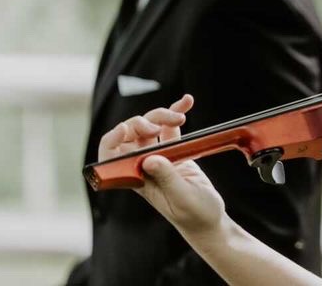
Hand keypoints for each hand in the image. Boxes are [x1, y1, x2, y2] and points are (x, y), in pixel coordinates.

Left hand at [98, 95, 225, 234]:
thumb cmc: (194, 215)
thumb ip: (166, 178)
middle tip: (159, 126)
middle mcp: (143, 165)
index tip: (125, 129)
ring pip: (150, 126)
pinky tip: (186, 102)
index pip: (111, 155)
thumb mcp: (181, 198)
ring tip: (180, 116)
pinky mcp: (174, 150)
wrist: (210, 219)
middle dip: (142, 122)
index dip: (112, 139)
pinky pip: (170, 127)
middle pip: (131, 134)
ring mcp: (158, 156)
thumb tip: (150, 159)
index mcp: (137, 179)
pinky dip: (176, 112)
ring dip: (162, 115)